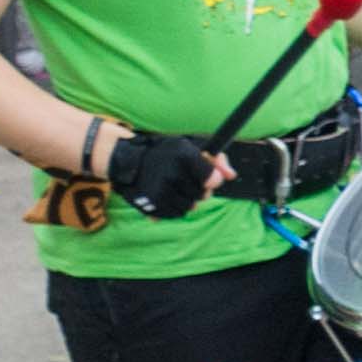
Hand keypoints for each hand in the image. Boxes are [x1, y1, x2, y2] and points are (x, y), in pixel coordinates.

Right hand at [101, 130, 221, 219]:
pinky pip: (175, 214)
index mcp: (184, 157)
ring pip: (190, 207)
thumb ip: (216, 160)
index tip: (207, 177)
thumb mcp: (190, 148)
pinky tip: (167, 195)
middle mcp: (172, 174)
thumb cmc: (166, 154)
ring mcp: (161, 191)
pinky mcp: (152, 204)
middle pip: (203, 195)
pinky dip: (174, 207)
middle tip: (186, 180)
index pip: (213, 179)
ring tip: (175, 187)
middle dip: (199, 189)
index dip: (212, 180)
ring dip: (187, 200)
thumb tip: (231, 176)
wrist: (130, 161)